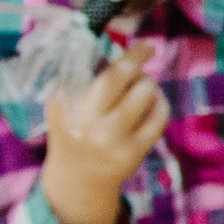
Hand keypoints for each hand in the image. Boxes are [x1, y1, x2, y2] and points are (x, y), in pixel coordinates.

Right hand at [42, 40, 165, 223]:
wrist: (77, 179)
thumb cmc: (72, 132)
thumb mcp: (63, 107)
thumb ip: (79, 81)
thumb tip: (112, 50)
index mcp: (69, 108)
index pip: (104, 76)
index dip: (129, 57)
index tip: (145, 44)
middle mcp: (90, 124)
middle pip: (125, 82)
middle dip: (140, 62)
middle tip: (148, 51)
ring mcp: (114, 140)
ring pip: (145, 97)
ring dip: (148, 84)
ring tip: (142, 85)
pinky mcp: (133, 153)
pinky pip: (158, 120)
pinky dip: (160, 104)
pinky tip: (154, 102)